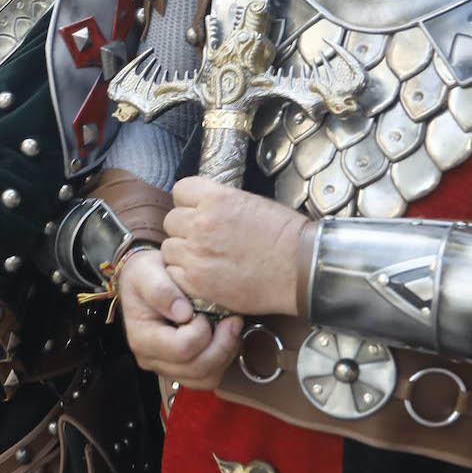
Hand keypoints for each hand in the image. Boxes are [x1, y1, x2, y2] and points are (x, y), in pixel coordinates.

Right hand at [119, 248, 241, 389]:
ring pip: (206, 378)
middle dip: (222, 345)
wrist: (143, 279)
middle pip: (197, 369)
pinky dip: (222, 360)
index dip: (201, 331)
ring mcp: (166, 367)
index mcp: (142, 338)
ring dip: (225, 354)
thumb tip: (183, 313)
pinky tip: (224, 338)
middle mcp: (152, 359)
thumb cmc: (144, 275)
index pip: (181, 348)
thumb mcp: (146, 271)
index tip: (203, 309)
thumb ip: (160, 290)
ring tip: (229, 329)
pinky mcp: (181, 369)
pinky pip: (208, 378)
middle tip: (232, 320)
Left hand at [160, 177, 309, 318]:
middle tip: (205, 239)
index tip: (198, 211)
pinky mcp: (197, 282)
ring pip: (169, 248)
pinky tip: (205, 275)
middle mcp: (201, 224)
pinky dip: (185, 275)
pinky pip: (173, 273)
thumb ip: (220, 201)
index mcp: (216, 198)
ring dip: (182, 253)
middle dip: (185, 229)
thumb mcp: (252, 202)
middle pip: (172, 221)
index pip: (180, 190)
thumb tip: (201, 203)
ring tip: (206, 259)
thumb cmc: (285, 237)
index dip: (189, 202)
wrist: (302, 270)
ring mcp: (196, 254)